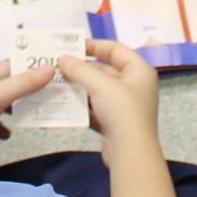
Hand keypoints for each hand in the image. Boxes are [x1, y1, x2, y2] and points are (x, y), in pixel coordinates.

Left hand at [0, 61, 57, 162]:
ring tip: (45, 114)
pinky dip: (3, 128)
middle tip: (64, 95)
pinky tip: (10, 135)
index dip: (41, 64)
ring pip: (8, 104)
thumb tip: (52, 67)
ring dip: (23, 108)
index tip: (65, 68)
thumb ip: (24, 83)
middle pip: (17, 83)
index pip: (22, 62)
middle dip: (37, 88)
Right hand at [57, 38, 161, 162]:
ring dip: (80, 86)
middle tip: (59, 65)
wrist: (130, 152)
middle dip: (83, 68)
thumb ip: (80, 70)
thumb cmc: (122, 110)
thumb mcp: (100, 85)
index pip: (116, 49)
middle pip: (105, 70)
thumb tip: (62, 59)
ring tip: (57, 81)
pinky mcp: (115, 122)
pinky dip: (82, 104)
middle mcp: (135, 85)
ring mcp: (125, 105)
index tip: (72, 45)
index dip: (95, 45)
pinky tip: (64, 101)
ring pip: (99, 89)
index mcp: (139, 71)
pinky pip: (96, 107)